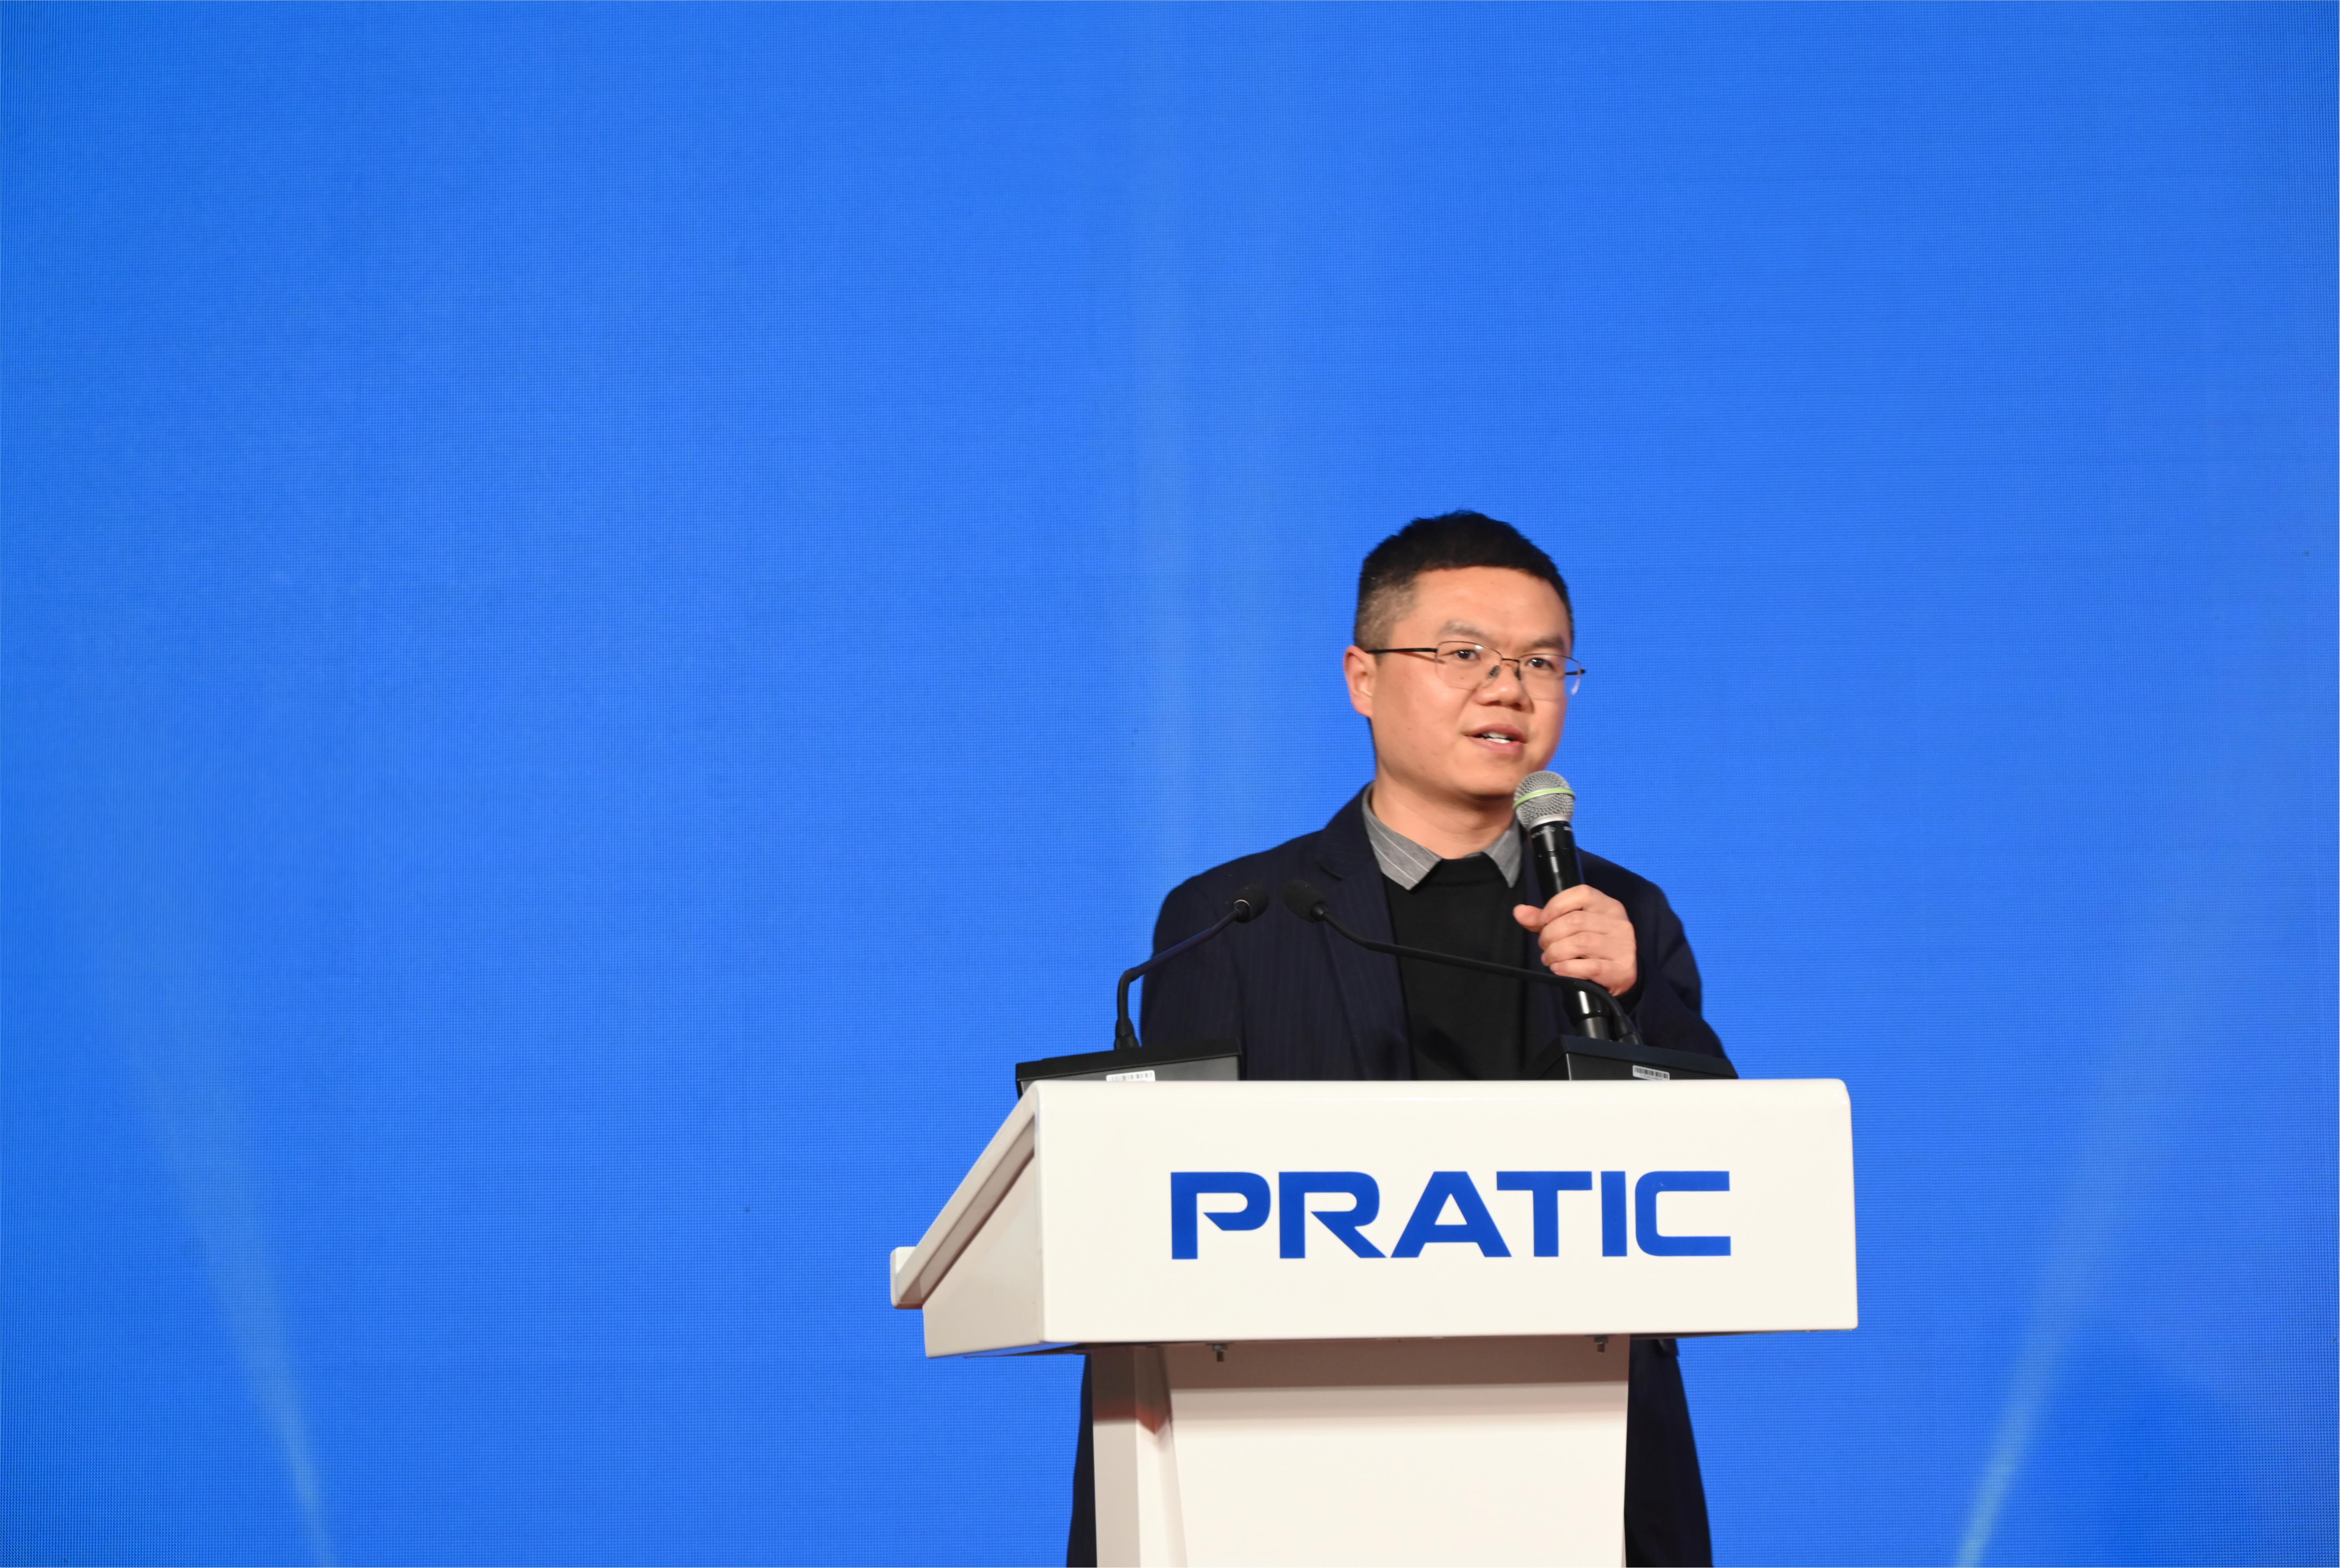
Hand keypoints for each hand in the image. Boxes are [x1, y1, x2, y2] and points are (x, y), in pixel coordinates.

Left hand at [1513, 885, 1637, 997]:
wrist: (1622, 975)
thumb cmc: (1593, 946)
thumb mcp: (1571, 927)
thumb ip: (1544, 919)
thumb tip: (1519, 911)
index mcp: (1607, 905)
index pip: (1582, 893)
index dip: (1556, 905)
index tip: (1542, 920)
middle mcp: (1617, 922)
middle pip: (1575, 921)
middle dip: (1550, 934)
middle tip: (1544, 946)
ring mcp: (1621, 945)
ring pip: (1580, 943)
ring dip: (1556, 952)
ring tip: (1549, 958)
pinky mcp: (1620, 969)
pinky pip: (1588, 966)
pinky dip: (1566, 968)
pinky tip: (1559, 968)